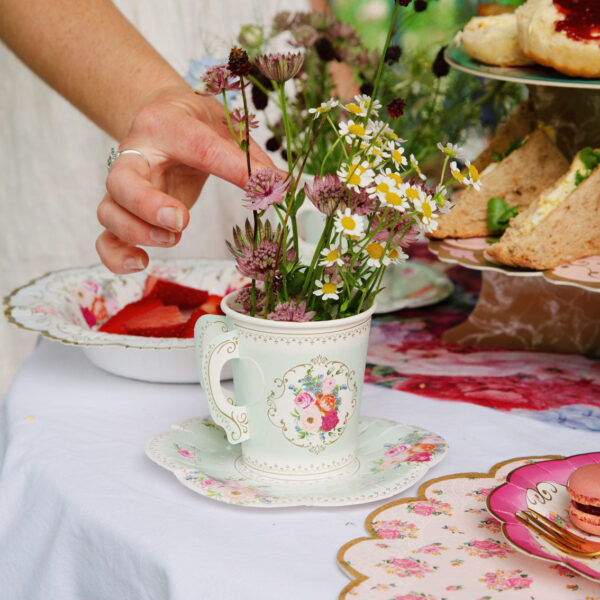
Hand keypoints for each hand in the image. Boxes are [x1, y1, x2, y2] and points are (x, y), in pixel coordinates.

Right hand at [96, 86, 276, 272]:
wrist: (161, 118)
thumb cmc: (196, 124)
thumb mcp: (226, 127)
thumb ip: (249, 158)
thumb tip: (280, 187)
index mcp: (166, 124)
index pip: (199, 147)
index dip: (233, 169)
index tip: (266, 185)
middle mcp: (135, 153)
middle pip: (122, 182)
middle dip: (148, 206)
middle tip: (181, 221)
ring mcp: (123, 185)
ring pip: (109, 212)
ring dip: (137, 233)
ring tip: (173, 238)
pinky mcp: (122, 211)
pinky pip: (105, 238)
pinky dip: (116, 256)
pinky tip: (141, 264)